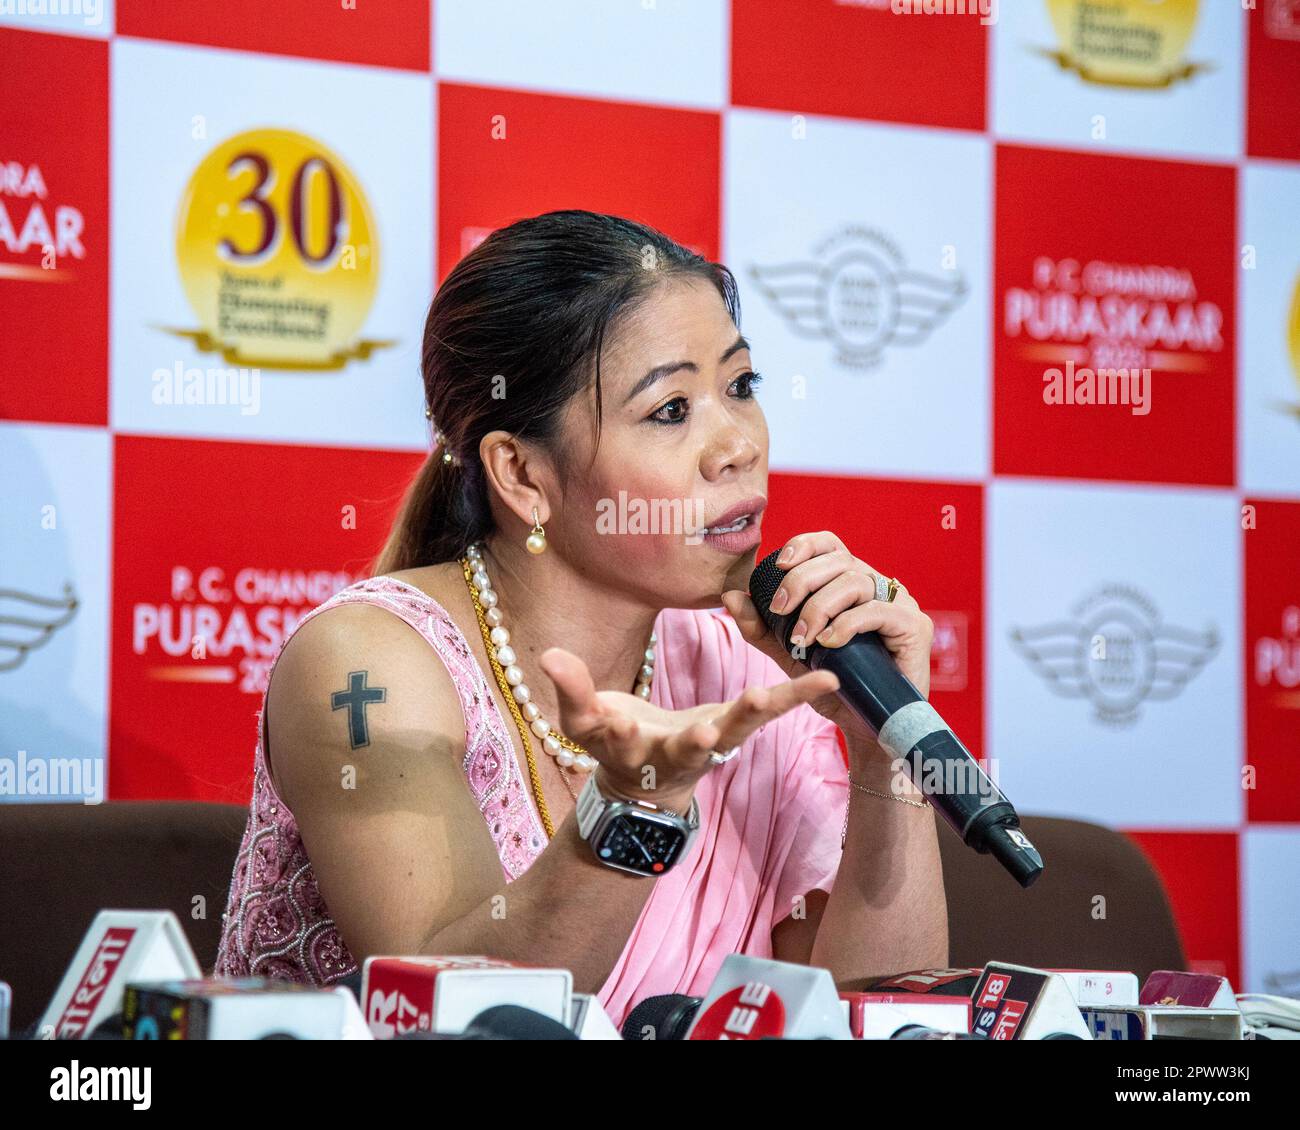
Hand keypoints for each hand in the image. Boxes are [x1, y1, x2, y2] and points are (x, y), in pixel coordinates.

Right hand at [537, 645, 839, 809]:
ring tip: (764, 695)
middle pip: (683, 748)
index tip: (606, 713)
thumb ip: (571, 689)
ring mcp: (708, 744)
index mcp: (626, 749)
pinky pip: (769, 711)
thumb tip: (546, 655)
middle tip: (704, 732)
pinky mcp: (735, 727)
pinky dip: (796, 695)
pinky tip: (827, 678)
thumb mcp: (585, 721)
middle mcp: (671, 754)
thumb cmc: (613, 744)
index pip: (611, 736)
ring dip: (751, 714)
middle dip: (693, 740)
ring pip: (733, 731)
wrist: (649, 784)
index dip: (605, 722)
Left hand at [720, 530, 934, 749]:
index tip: (777, 565)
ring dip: (820, 606)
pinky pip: (878, 611)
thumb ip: (761, 627)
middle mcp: (876, 586)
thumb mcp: (789, 655)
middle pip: (838, 559)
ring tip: (803, 637)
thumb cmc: (834, 687)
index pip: (828, 545)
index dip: (803, 546)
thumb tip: (730, 595)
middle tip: (779, 611)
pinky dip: (847, 624)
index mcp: (849, 582)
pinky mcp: (914, 626)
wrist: (866, 727)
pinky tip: (828, 643)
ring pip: (856, 581)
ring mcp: (899, 604)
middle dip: (801, 581)